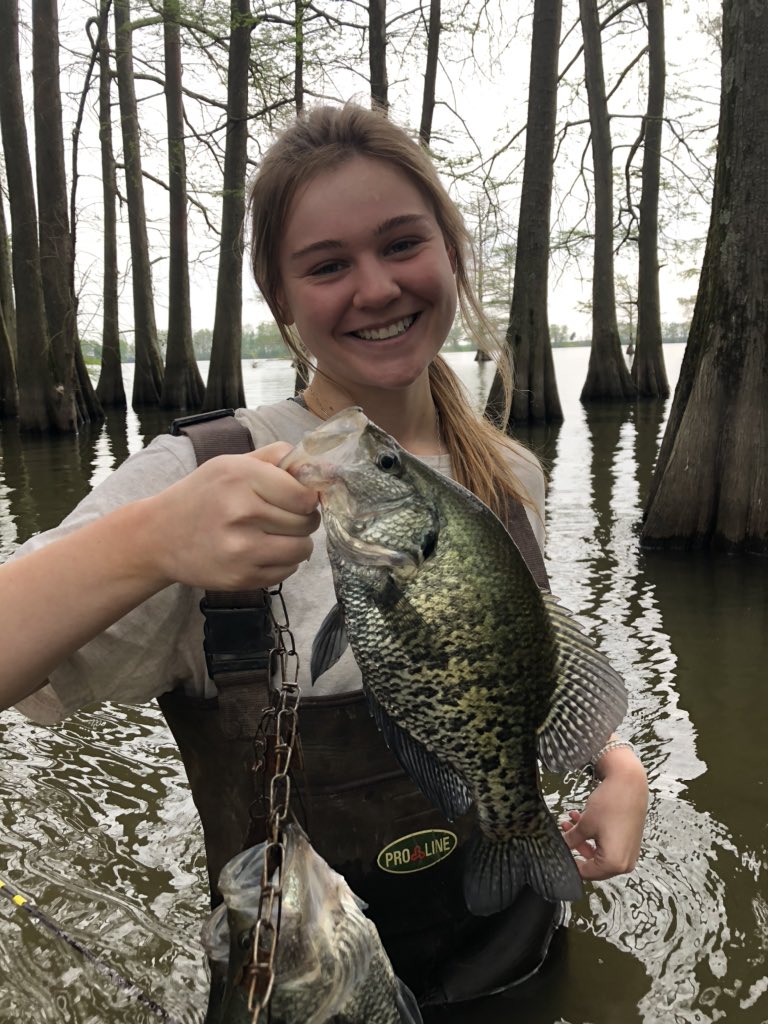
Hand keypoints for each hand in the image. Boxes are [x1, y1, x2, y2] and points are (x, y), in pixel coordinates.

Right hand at [139, 442, 320, 591]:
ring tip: (277, 535)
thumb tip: (318, 466)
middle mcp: (241, 512)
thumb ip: (276, 458)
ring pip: (303, 549)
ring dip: (298, 543)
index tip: (298, 499)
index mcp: (240, 477)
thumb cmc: (202, 496)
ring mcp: (241, 549)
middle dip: (303, 519)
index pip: (304, 495)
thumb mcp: (231, 463)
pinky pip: (288, 571)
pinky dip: (283, 562)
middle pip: (306, 522)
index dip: (307, 498)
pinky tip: (263, 552)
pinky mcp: (241, 578)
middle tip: (285, 517)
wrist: (158, 537)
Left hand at [560, 748, 647, 880]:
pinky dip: (596, 835)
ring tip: (570, 821)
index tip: (560, 852)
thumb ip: (572, 840)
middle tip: (564, 832)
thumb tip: (563, 846)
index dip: (571, 863)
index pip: (587, 873)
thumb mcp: (585, 824)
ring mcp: (630, 852)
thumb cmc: (610, 804)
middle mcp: (625, 862)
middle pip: (594, 863)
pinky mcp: (631, 841)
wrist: (630, 783)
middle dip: (577, 847)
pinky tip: (583, 818)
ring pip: (600, 852)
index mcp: (615, 863)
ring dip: (584, 838)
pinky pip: (610, 844)